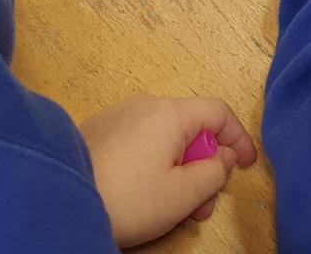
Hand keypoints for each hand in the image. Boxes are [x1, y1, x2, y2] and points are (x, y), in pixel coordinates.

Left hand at [79, 94, 256, 248]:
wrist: (62, 196)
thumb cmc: (128, 197)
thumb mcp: (182, 194)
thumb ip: (214, 172)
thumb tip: (226, 155)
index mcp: (170, 113)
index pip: (218, 111)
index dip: (239, 137)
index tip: (248, 166)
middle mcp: (146, 104)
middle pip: (191, 126)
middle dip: (206, 164)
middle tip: (204, 205)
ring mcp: (120, 114)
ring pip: (167, 135)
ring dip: (182, 167)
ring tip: (176, 207)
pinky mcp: (101, 129)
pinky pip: (143, 139)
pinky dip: (157, 161)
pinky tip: (147, 193)